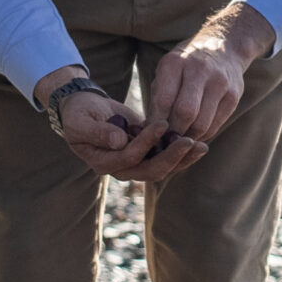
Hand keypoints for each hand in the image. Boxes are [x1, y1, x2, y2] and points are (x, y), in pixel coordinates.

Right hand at [35, 67, 208, 182]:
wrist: (84, 110)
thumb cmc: (79, 113)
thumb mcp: (81, 120)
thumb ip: (98, 132)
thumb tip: (120, 141)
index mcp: (102, 162)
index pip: (129, 157)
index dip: (146, 143)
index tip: (162, 123)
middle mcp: (121, 169)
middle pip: (150, 171)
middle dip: (172, 158)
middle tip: (190, 142)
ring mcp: (135, 164)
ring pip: (162, 169)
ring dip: (182, 160)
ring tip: (201, 146)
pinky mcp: (145, 155)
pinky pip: (165, 159)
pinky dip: (181, 154)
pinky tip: (198, 144)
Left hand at [148, 3, 273, 143]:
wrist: (223, 46)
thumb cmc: (186, 64)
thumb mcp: (167, 70)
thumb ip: (158, 97)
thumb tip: (149, 130)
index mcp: (176, 63)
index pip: (164, 101)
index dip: (157, 123)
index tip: (153, 132)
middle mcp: (199, 70)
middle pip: (185, 113)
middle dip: (174, 132)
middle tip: (167, 140)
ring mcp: (219, 83)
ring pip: (202, 124)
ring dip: (188, 138)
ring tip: (180, 139)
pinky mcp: (233, 96)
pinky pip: (215, 125)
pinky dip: (202, 135)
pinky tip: (195, 133)